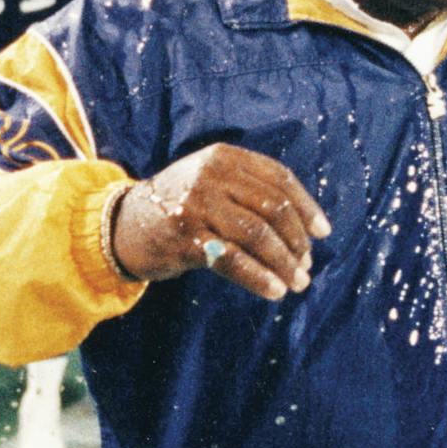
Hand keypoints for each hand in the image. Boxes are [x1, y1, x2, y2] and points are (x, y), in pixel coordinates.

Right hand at [111, 142, 330, 300]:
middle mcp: (210, 175)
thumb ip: (249, 191)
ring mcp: (196, 205)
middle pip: (273, 207)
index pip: (278, 178)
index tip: (323, 233)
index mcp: (223, 157)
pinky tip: (274, 291)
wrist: (124, 225)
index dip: (306, 207)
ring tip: (296, 283)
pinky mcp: (185, 237)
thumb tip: (307, 231)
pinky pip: (233, 260)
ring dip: (283, 263)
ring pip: (257, 235)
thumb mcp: (211, 182)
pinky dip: (259, 278)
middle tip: (306, 266)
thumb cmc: (180, 208)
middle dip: (296, 241)